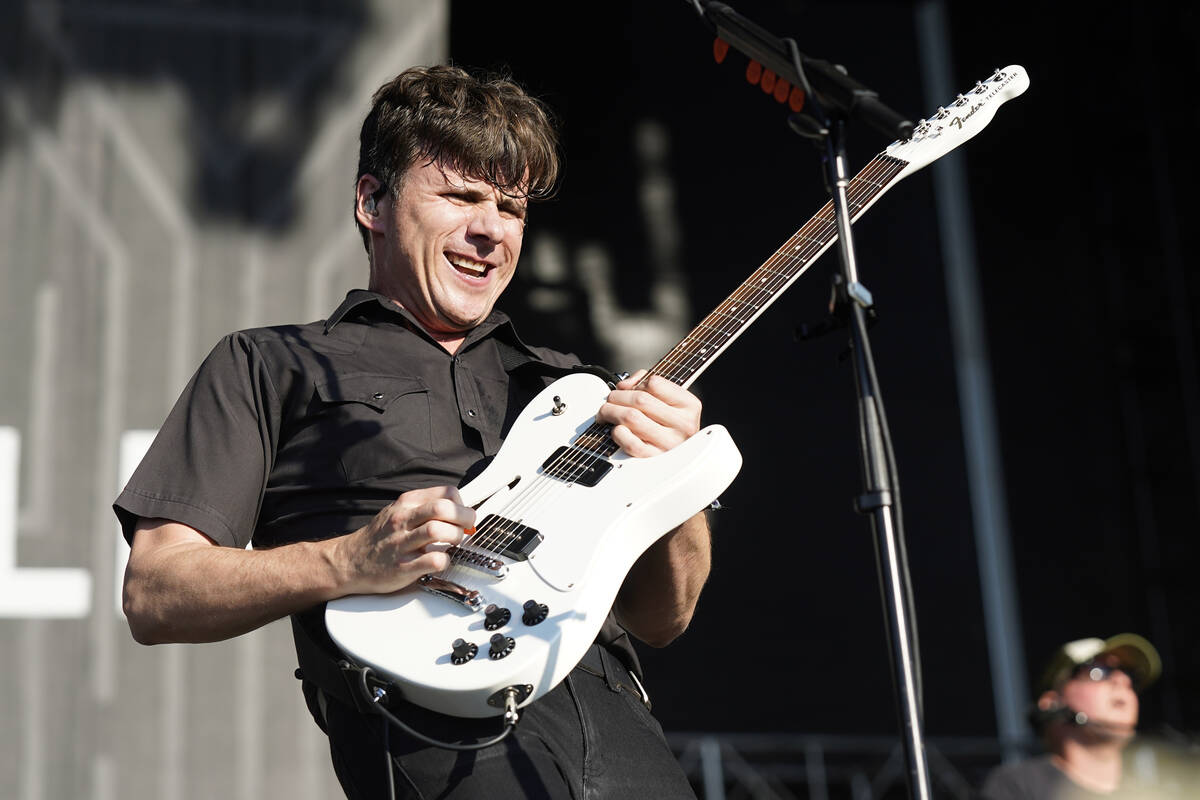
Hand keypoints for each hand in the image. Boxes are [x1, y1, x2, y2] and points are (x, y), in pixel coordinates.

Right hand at [335, 486, 474, 594]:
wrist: (349, 562)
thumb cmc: (380, 538)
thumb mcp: (399, 511)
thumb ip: (424, 507)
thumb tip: (457, 509)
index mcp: (406, 503)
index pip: (446, 493)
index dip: (461, 504)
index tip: (462, 514)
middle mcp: (403, 520)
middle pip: (444, 508)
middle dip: (464, 518)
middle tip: (466, 528)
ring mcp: (401, 544)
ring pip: (439, 531)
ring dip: (455, 537)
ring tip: (453, 543)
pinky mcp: (402, 568)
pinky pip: (433, 560)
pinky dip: (444, 560)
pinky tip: (441, 560)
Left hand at [597, 370, 701, 456]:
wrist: (681, 456)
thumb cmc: (671, 425)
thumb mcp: (669, 400)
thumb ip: (647, 383)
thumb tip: (624, 386)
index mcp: (689, 405)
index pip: (655, 383)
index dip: (635, 383)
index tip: (627, 389)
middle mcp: (683, 424)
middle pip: (640, 400)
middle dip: (617, 396)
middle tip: (610, 400)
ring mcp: (669, 443)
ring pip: (631, 417)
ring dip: (611, 412)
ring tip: (607, 413)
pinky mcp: (654, 458)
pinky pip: (631, 443)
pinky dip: (618, 433)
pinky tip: (617, 430)